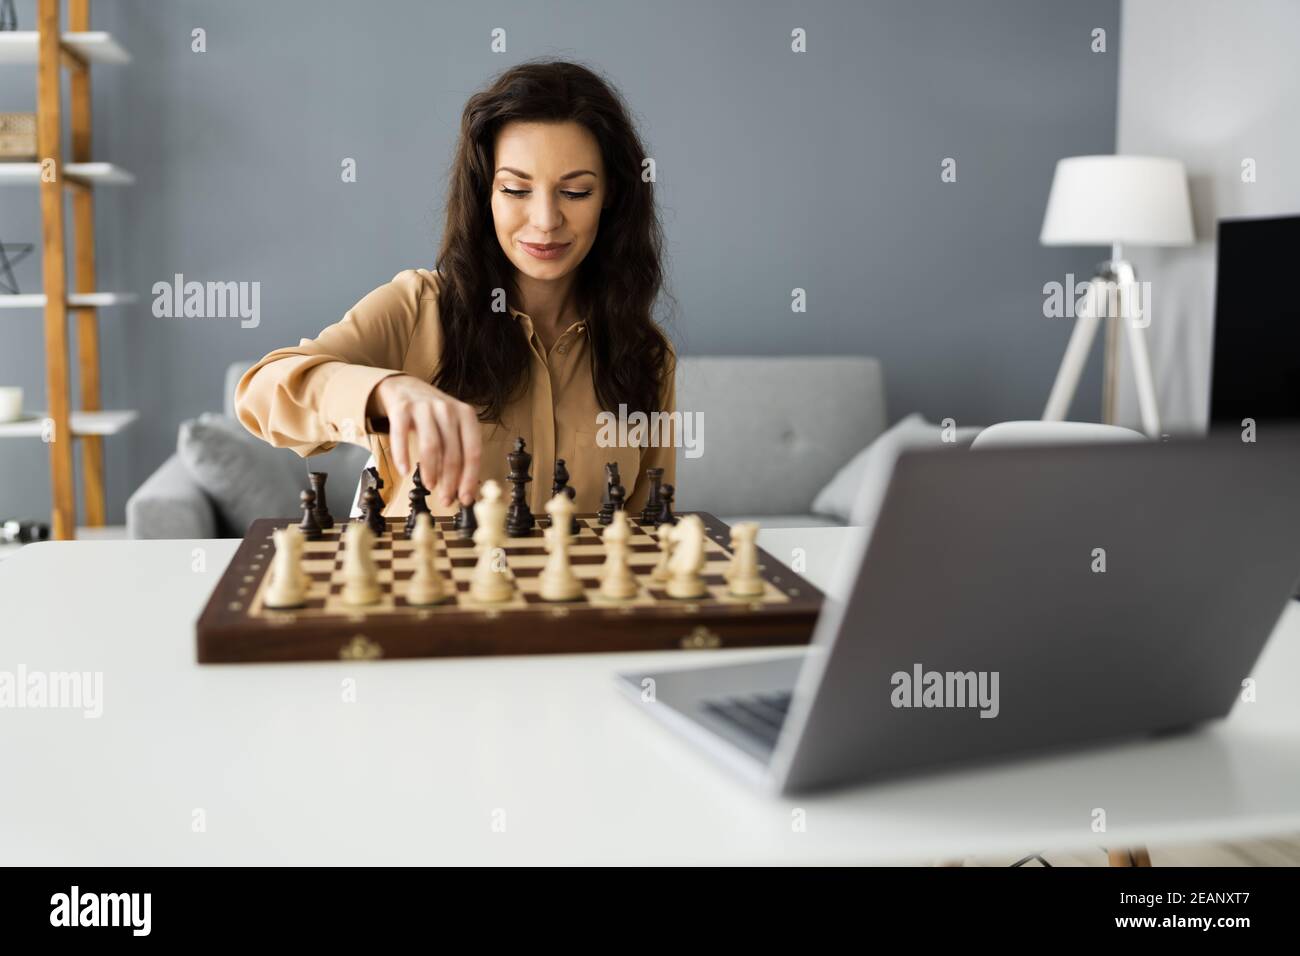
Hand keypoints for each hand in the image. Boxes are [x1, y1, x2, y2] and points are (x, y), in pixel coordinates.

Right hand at [370, 375, 480, 507]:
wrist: (404, 386)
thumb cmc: (432, 413)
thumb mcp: (452, 426)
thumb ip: (459, 451)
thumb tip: (464, 487)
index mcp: (466, 415)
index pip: (473, 452)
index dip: (470, 478)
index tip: (465, 498)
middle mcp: (447, 410)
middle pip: (453, 453)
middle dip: (450, 481)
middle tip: (446, 499)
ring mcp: (424, 408)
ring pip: (432, 446)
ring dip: (431, 471)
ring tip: (430, 486)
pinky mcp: (402, 408)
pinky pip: (402, 436)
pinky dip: (403, 456)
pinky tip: (404, 471)